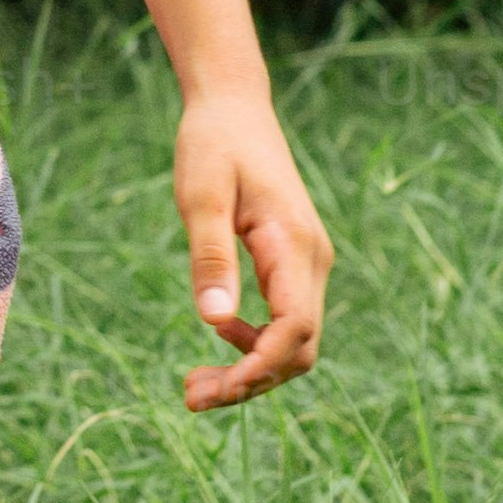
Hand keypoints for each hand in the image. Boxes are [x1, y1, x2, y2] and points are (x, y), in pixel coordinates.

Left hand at [171, 82, 328, 407]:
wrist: (234, 106)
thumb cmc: (213, 144)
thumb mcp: (200, 196)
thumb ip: (210, 257)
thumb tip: (212, 321)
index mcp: (294, 245)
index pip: (295, 329)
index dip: (258, 367)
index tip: (214, 388)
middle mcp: (312, 260)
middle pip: (299, 348)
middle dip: (251, 382)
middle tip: (190, 396)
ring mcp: (307, 263)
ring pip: (294, 341)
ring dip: (251, 369)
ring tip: (195, 385)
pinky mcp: (293, 263)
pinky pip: (285, 321)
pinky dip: (254, 344)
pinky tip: (218, 335)